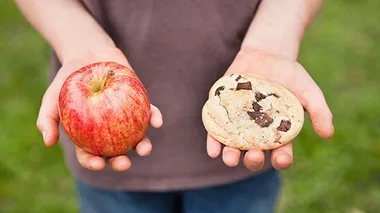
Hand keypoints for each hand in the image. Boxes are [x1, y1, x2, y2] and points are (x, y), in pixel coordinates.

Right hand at [36, 47, 162, 171]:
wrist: (88, 54)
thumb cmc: (68, 79)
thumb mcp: (52, 97)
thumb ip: (47, 119)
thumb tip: (49, 143)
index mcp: (88, 136)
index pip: (90, 154)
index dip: (94, 163)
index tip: (98, 164)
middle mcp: (109, 130)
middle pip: (115, 151)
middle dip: (120, 162)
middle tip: (124, 163)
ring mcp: (125, 118)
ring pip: (136, 136)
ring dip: (143, 145)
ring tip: (144, 149)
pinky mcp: (139, 103)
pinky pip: (149, 113)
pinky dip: (154, 118)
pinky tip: (157, 123)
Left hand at [206, 48, 333, 170]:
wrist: (266, 54)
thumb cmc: (290, 76)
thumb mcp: (308, 91)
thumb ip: (319, 111)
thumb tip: (327, 134)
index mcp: (278, 133)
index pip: (280, 153)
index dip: (282, 159)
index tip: (282, 159)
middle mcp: (257, 133)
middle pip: (255, 154)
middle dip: (253, 160)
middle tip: (254, 156)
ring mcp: (238, 123)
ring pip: (234, 146)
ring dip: (231, 156)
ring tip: (230, 159)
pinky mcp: (223, 113)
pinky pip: (216, 131)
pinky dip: (213, 142)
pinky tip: (212, 150)